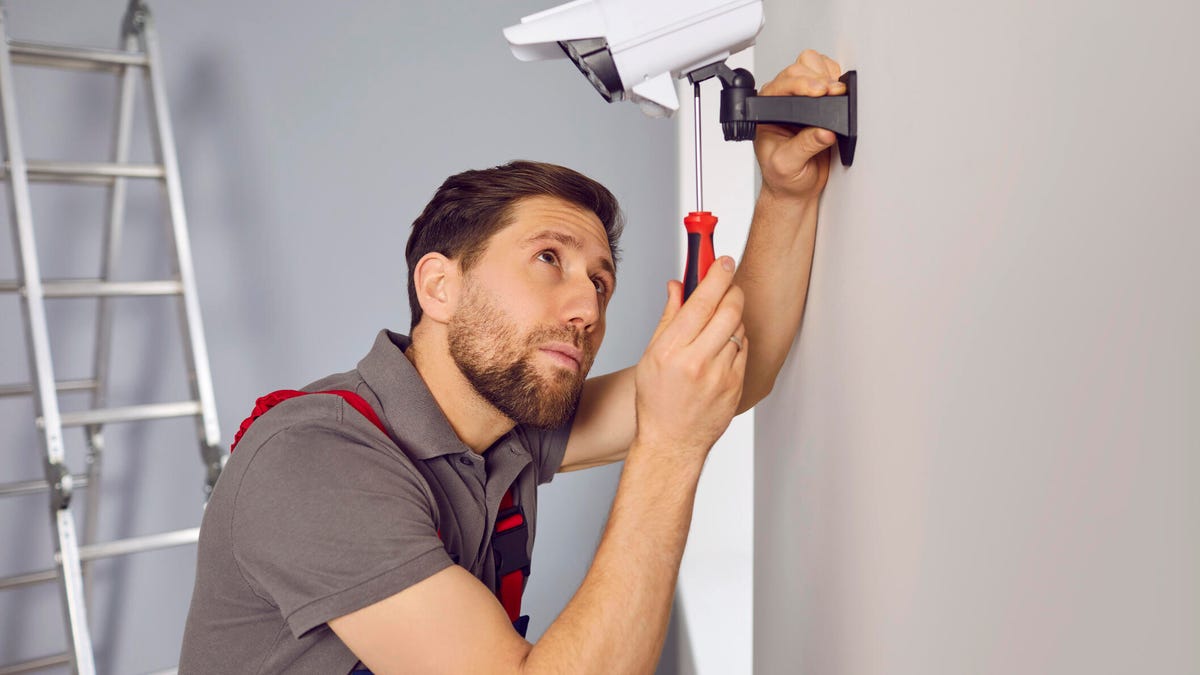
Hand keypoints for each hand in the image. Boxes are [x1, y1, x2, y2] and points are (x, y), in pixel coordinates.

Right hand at [633, 257, 746, 461]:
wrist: (673, 443)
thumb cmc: (657, 400)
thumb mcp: (651, 356)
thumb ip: (669, 317)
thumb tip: (678, 285)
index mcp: (672, 351)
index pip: (702, 302)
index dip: (716, 275)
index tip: (723, 260)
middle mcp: (698, 362)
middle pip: (729, 310)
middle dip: (732, 290)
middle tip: (728, 282)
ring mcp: (721, 376)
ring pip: (739, 328)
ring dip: (733, 316)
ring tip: (717, 323)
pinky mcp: (736, 386)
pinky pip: (743, 350)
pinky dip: (736, 340)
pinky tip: (722, 347)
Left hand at [755, 49, 846, 202]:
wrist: (795, 188)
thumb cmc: (783, 178)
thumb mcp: (788, 164)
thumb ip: (804, 147)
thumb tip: (823, 131)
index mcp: (766, 113)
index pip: (781, 85)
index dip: (801, 84)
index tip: (818, 92)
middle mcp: (782, 102)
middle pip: (799, 69)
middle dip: (818, 78)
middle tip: (831, 92)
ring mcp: (802, 100)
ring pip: (814, 68)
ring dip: (827, 75)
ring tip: (835, 93)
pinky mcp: (820, 103)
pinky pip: (829, 78)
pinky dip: (837, 79)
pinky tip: (838, 94)